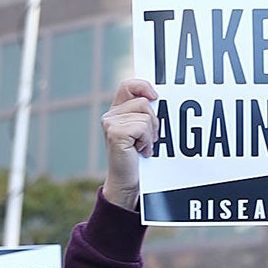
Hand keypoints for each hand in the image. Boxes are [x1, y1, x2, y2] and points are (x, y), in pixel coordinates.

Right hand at [100, 78, 159, 211]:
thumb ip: (144, 113)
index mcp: (117, 111)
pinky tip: (141, 151)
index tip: (156, 97)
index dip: (143, 86)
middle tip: (148, 138)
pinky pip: (142, 127)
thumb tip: (157, 96)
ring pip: (145, 116)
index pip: (128, 85)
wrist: (128, 181)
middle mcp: (111, 115)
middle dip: (153, 121)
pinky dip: (147, 141)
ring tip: (143, 146)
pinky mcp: (115, 133)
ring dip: (151, 133)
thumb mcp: (143, 131)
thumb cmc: (138, 157)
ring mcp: (110, 124)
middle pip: (143, 102)